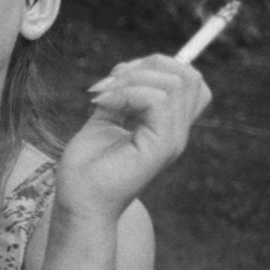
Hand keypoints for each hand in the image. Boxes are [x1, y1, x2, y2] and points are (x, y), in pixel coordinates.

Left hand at [60, 54, 211, 221]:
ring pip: (175, 83)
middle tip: (108, 82)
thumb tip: (125, 72)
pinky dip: (128, 93)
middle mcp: (175, 133)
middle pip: (189, 76)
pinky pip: (159, 99)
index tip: (120, 75)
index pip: (191, 83)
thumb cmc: (85, 171)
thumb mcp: (103, 123)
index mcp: (165, 127)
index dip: (161, 66)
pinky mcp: (161, 146)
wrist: (78, 205)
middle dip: (147, 65)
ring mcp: (172, 140)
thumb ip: (120, 98)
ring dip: (132, 78)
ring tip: (100, 96)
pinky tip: (102, 106)